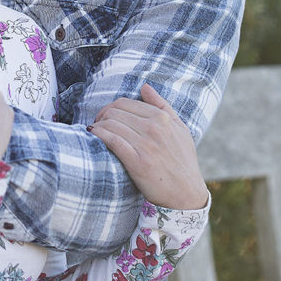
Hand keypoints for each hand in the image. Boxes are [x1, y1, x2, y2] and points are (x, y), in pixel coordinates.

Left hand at [88, 83, 208, 209]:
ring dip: (98, 126)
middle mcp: (155, 128)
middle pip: (115, 111)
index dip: (111, 108)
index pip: (126, 103)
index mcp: (163, 118)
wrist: (186, 194)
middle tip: (97, 125)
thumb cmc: (183, 161)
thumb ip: (162, 106)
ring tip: (94, 132)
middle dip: (102, 116)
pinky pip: (112, 140)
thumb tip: (145, 86)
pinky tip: (93, 136)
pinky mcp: (138, 162)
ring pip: (111, 124)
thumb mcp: (180, 129)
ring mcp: (146, 145)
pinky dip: (99, 135)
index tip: (105, 117)